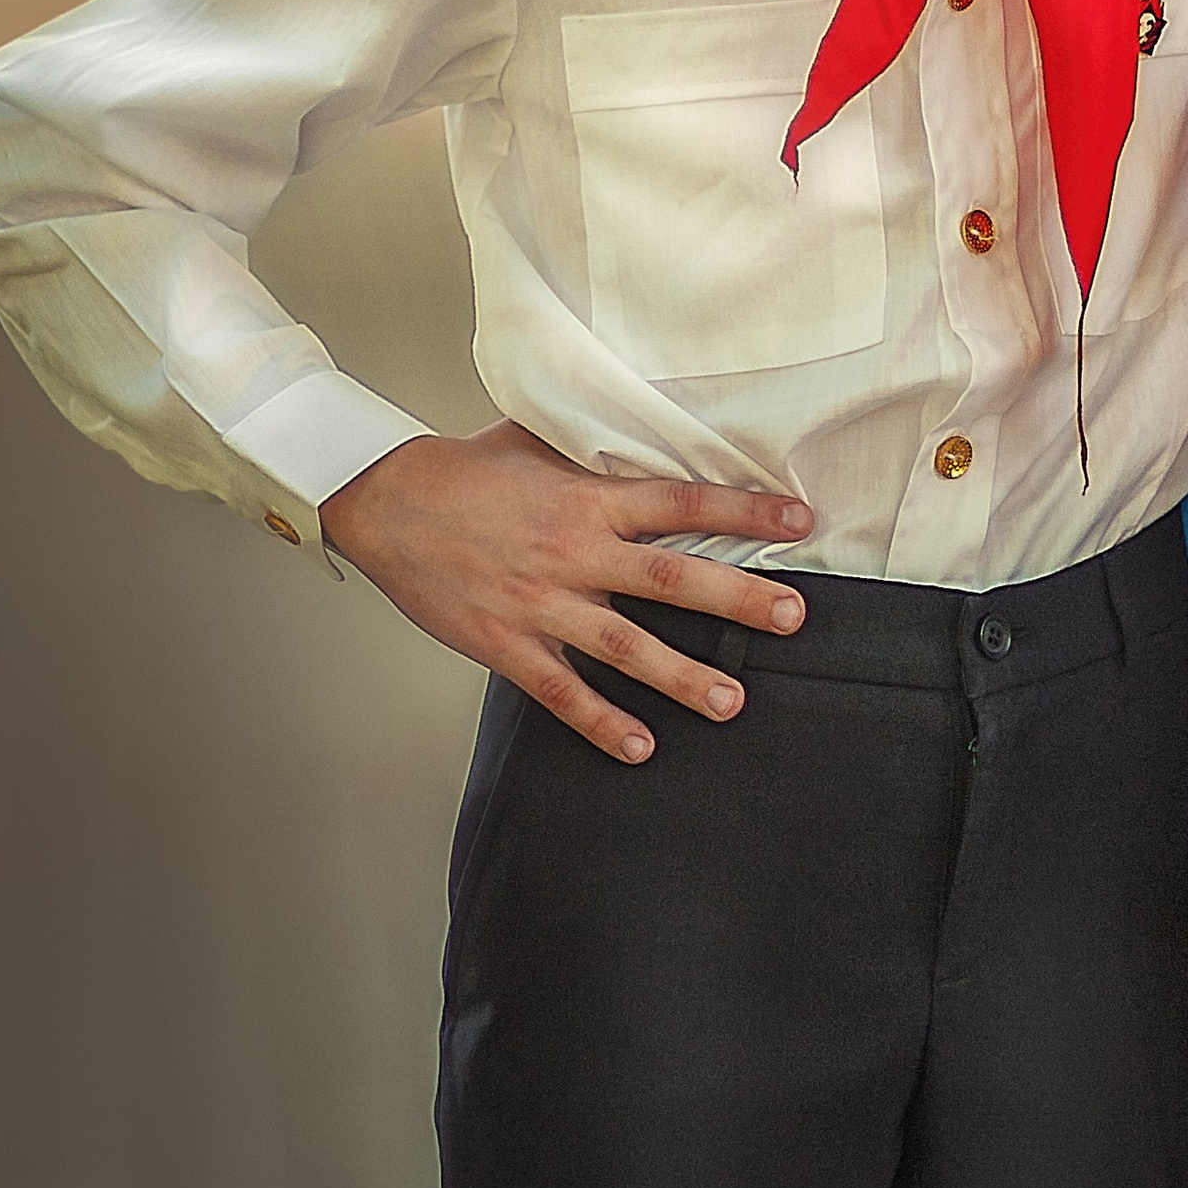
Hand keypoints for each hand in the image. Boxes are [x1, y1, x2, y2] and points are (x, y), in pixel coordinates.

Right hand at [319, 419, 813, 760]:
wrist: (387, 501)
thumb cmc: (469, 470)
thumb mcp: (542, 443)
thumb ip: (600, 452)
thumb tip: (656, 439)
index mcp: (588, 497)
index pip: (683, 500)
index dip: (745, 512)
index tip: (800, 521)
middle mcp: (573, 550)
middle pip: (669, 576)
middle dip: (737, 598)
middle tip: (793, 618)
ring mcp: (540, 601)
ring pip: (624, 645)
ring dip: (681, 677)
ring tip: (733, 703)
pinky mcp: (506, 642)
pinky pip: (560, 691)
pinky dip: (600, 722)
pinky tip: (640, 748)